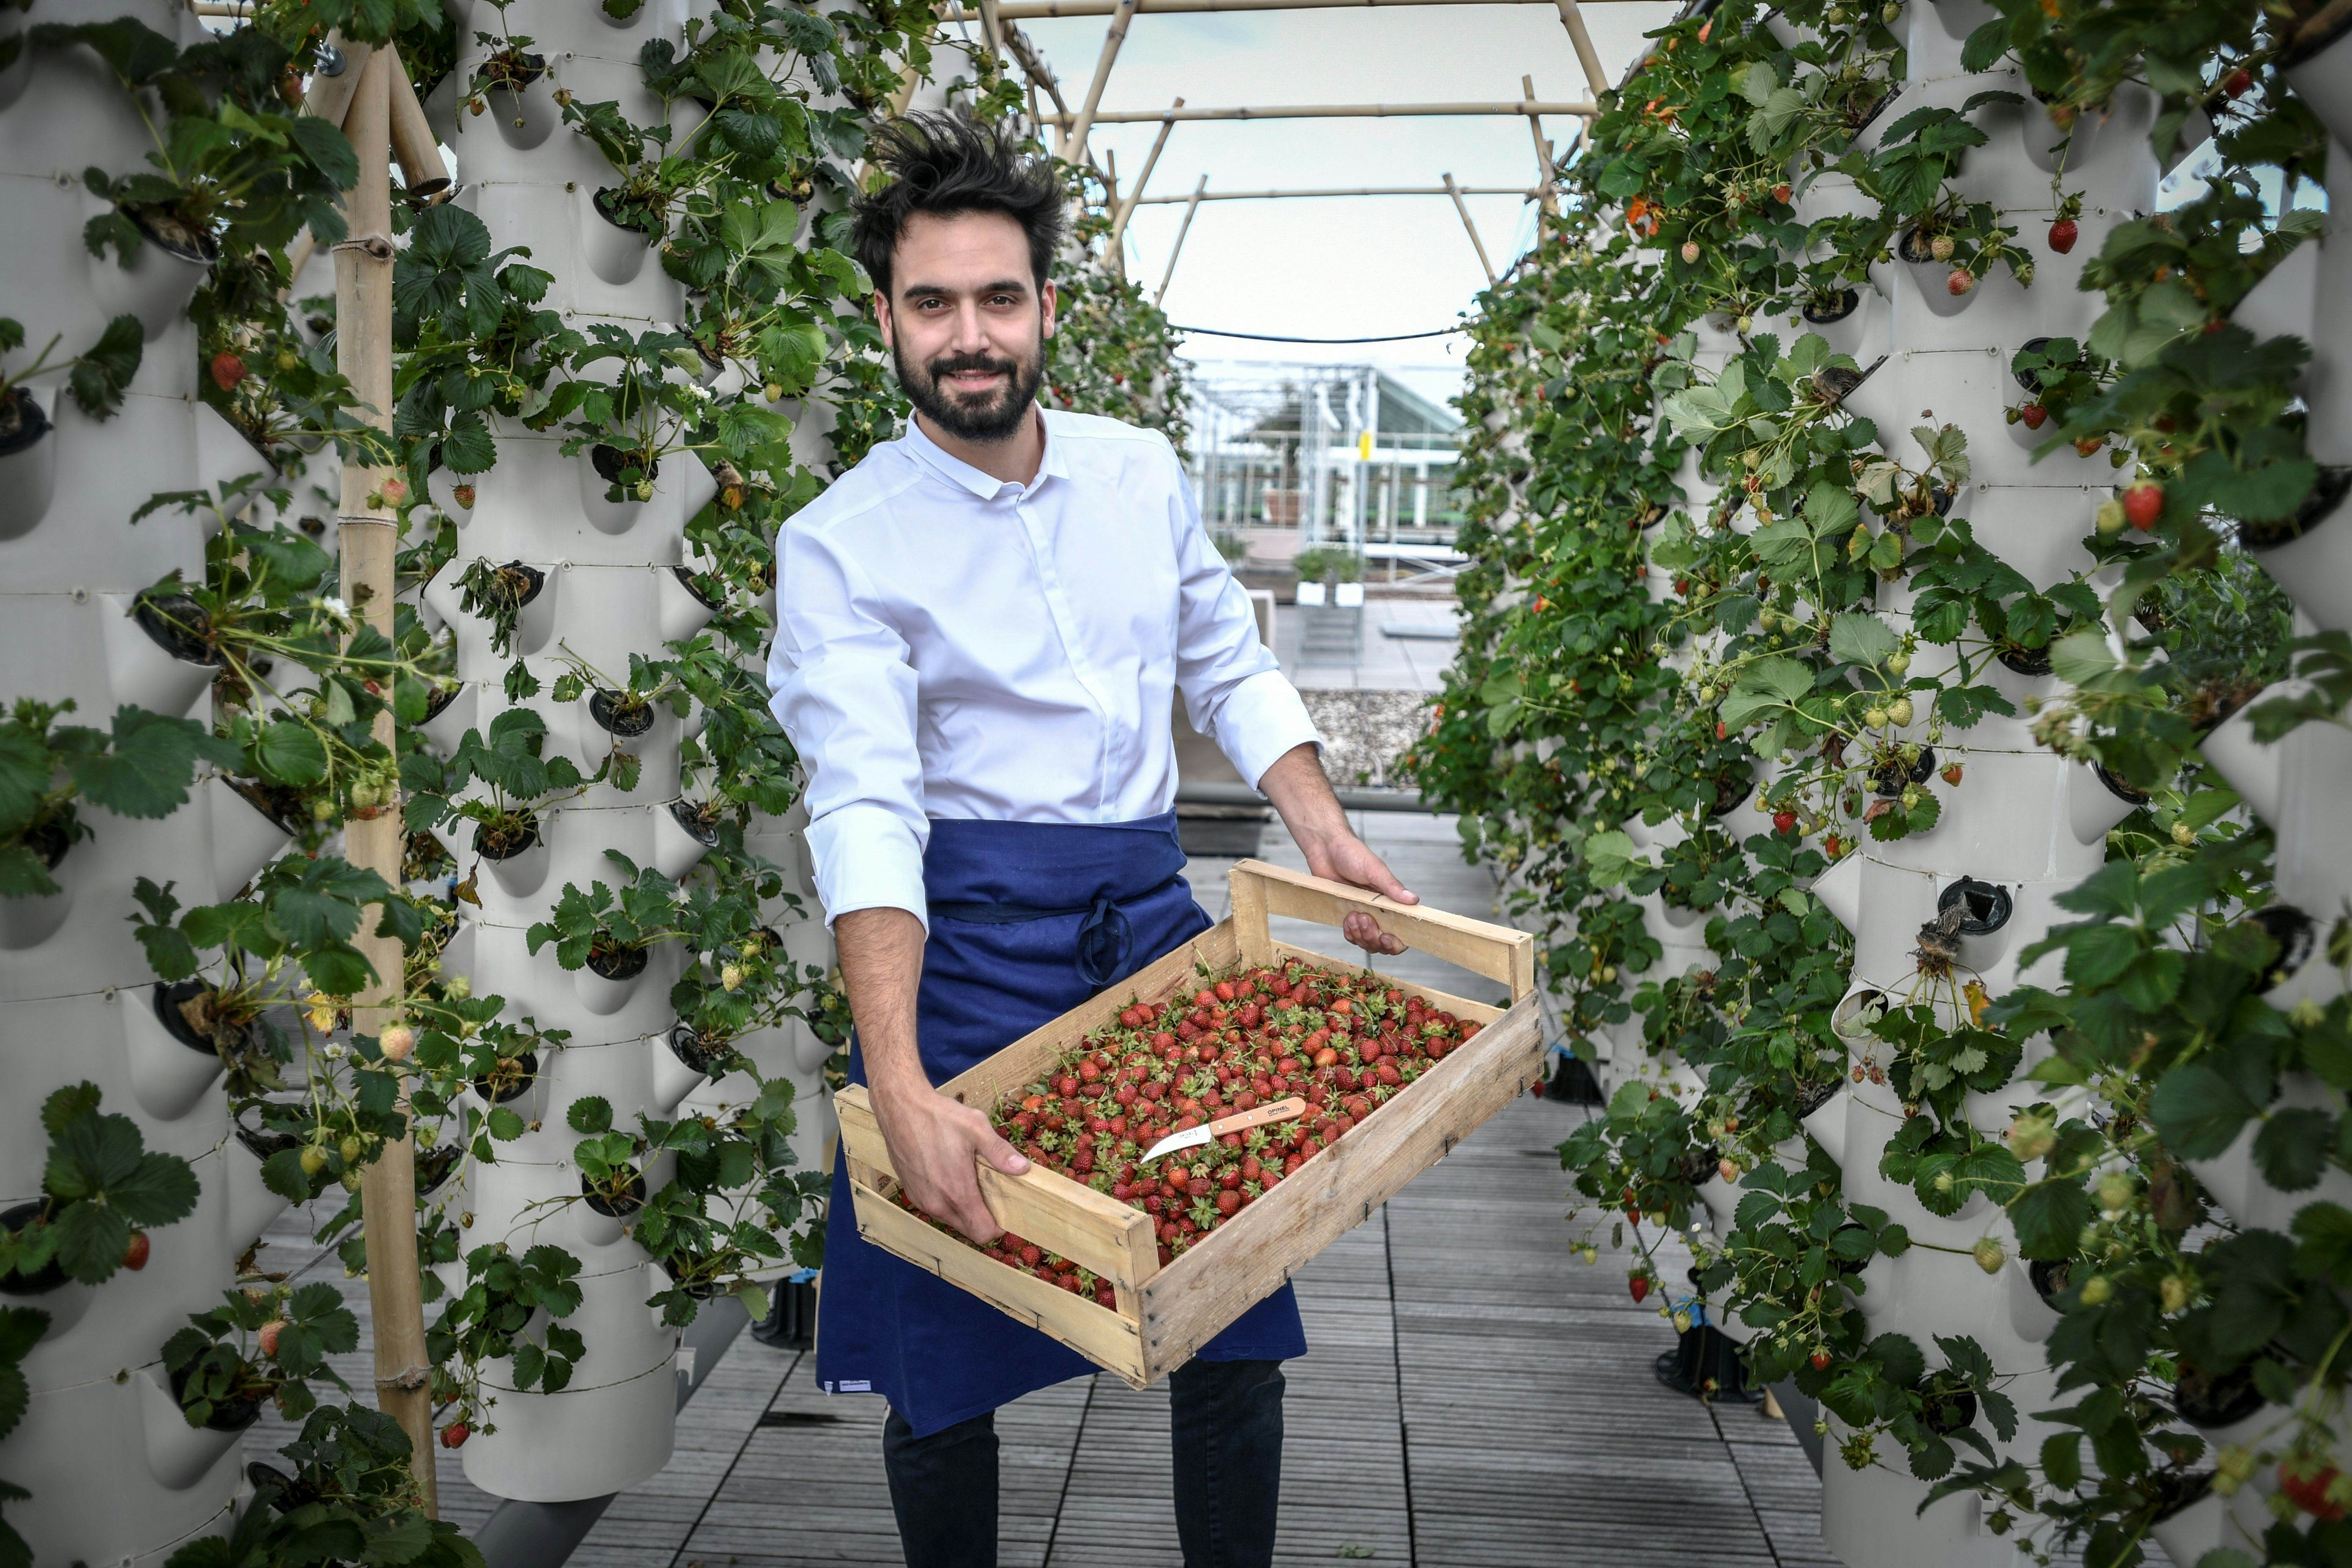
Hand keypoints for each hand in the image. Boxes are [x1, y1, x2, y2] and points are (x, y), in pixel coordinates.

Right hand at [870, 1078, 1028, 1242]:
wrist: (900, 1109)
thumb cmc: (938, 1117)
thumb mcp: (976, 1128)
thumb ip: (1000, 1152)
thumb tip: (1023, 1168)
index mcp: (957, 1192)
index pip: (982, 1233)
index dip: (997, 1227)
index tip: (1005, 1211)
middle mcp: (937, 1204)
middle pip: (968, 1230)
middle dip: (983, 1218)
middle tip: (991, 1193)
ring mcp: (921, 1200)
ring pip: (951, 1220)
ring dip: (965, 1209)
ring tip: (970, 1181)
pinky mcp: (911, 1192)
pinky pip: (936, 1208)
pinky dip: (948, 1201)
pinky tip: (950, 1176)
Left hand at [1303, 831, 1416, 955]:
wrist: (1326, 848)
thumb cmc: (1352, 854)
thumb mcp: (1375, 869)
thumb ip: (1393, 887)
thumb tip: (1414, 900)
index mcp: (1391, 900)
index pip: (1401, 930)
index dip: (1395, 942)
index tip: (1385, 936)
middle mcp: (1379, 910)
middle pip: (1382, 941)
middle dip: (1372, 937)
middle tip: (1364, 918)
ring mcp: (1362, 914)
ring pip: (1366, 941)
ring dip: (1359, 934)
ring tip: (1353, 914)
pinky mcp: (1346, 914)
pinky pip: (1351, 935)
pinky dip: (1349, 932)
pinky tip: (1346, 919)